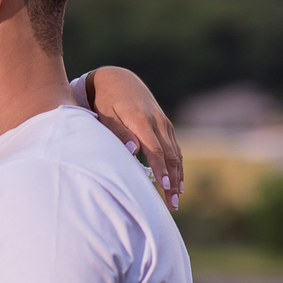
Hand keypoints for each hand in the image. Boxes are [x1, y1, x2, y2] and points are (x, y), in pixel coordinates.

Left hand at [88, 66, 183, 210]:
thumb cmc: (105, 100)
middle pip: (169, 155)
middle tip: (172, 204)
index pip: (155, 149)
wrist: (117, 78)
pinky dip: (177, 165)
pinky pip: (175, 147)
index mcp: (141, 120)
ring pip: (175, 153)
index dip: (161, 170)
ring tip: (176, 198)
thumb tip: (133, 151)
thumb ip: (118, 133)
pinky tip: (177, 181)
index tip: (164, 188)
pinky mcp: (165, 124)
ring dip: (178, 176)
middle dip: (172, 181)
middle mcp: (157, 121)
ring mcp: (163, 122)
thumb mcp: (105, 114)